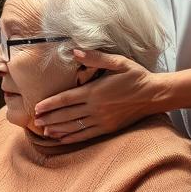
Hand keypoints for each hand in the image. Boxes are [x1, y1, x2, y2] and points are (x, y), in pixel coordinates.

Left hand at [34, 49, 164, 143]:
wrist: (155, 95)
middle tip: (35, 121)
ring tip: (44, 131)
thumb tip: (74, 51)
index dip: (50, 104)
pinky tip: (62, 139)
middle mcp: (96, 108)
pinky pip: (86, 135)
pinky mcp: (108, 128)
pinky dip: (72, 138)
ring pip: (74, 127)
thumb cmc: (136, 75)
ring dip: (58, 129)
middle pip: (67, 115)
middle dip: (49, 118)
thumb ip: (95, 57)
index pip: (66, 99)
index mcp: (95, 91)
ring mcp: (102, 120)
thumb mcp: (118, 61)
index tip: (37, 108)